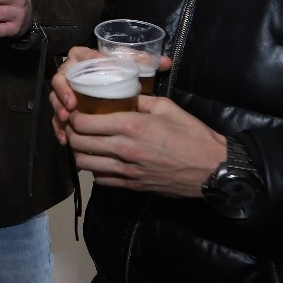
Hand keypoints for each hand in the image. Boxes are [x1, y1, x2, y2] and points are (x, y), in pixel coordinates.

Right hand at [49, 45, 172, 143]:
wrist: (116, 83)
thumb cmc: (122, 72)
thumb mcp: (132, 66)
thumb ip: (146, 62)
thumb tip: (166, 63)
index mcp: (86, 58)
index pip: (76, 56)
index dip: (75, 68)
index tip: (85, 78)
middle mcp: (73, 73)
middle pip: (60, 80)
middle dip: (62, 94)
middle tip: (70, 108)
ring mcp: (67, 92)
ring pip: (56, 100)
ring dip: (58, 112)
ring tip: (66, 124)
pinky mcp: (66, 108)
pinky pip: (58, 118)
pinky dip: (59, 128)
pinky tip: (65, 139)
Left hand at [64, 90, 225, 197]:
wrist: (211, 168)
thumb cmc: (192, 135)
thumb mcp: (167, 107)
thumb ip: (141, 101)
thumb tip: (124, 96)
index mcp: (131, 125)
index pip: (85, 123)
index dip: (74, 117)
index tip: (75, 111)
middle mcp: (124, 149)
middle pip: (78, 143)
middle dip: (71, 133)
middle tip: (75, 126)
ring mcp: (126, 171)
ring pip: (85, 164)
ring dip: (80, 152)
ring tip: (85, 143)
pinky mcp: (132, 185)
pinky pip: (101, 179)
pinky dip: (95, 168)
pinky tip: (102, 159)